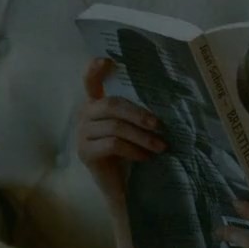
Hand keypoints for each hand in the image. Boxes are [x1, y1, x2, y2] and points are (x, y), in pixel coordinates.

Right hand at [76, 58, 167, 204]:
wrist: (124, 188)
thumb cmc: (133, 154)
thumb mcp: (136, 130)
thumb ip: (139, 114)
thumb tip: (166, 99)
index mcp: (97, 106)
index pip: (90, 83)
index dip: (95, 71)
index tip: (106, 59)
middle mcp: (85, 116)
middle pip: (111, 105)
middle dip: (139, 114)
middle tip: (159, 125)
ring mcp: (82, 134)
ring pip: (115, 127)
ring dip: (142, 136)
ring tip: (161, 146)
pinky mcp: (85, 152)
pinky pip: (112, 144)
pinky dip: (133, 150)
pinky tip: (145, 157)